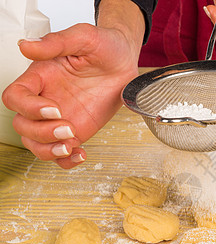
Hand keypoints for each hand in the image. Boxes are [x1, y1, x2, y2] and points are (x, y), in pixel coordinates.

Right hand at [2, 23, 139, 168]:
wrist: (126, 63)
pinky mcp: (77, 130)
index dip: (29, 107)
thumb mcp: (84, 37)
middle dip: (41, 133)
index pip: (15, 97)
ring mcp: (60, 118)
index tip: (53, 109)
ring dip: (49, 150)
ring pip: (37, 143)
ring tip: (71, 146)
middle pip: (22, 125)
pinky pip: (62, 152)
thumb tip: (27, 45)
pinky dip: (66, 161)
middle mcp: (46, 99)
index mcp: (41, 77)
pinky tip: (80, 154)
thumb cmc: (105, 47)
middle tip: (68, 128)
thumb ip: (56, 42)